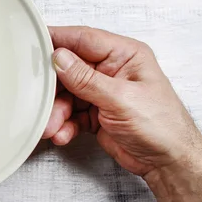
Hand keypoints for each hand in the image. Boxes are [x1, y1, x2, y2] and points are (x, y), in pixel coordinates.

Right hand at [42, 26, 201, 176]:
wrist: (167, 163)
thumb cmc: (162, 127)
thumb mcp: (120, 99)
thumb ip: (86, 79)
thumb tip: (60, 58)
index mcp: (124, 55)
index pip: (83, 39)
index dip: (57, 40)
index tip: (33, 43)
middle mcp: (111, 70)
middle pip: (69, 69)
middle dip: (53, 88)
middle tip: (39, 98)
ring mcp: (102, 91)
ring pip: (66, 94)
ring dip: (56, 111)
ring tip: (52, 126)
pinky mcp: (95, 112)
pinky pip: (69, 113)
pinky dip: (63, 124)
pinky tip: (63, 133)